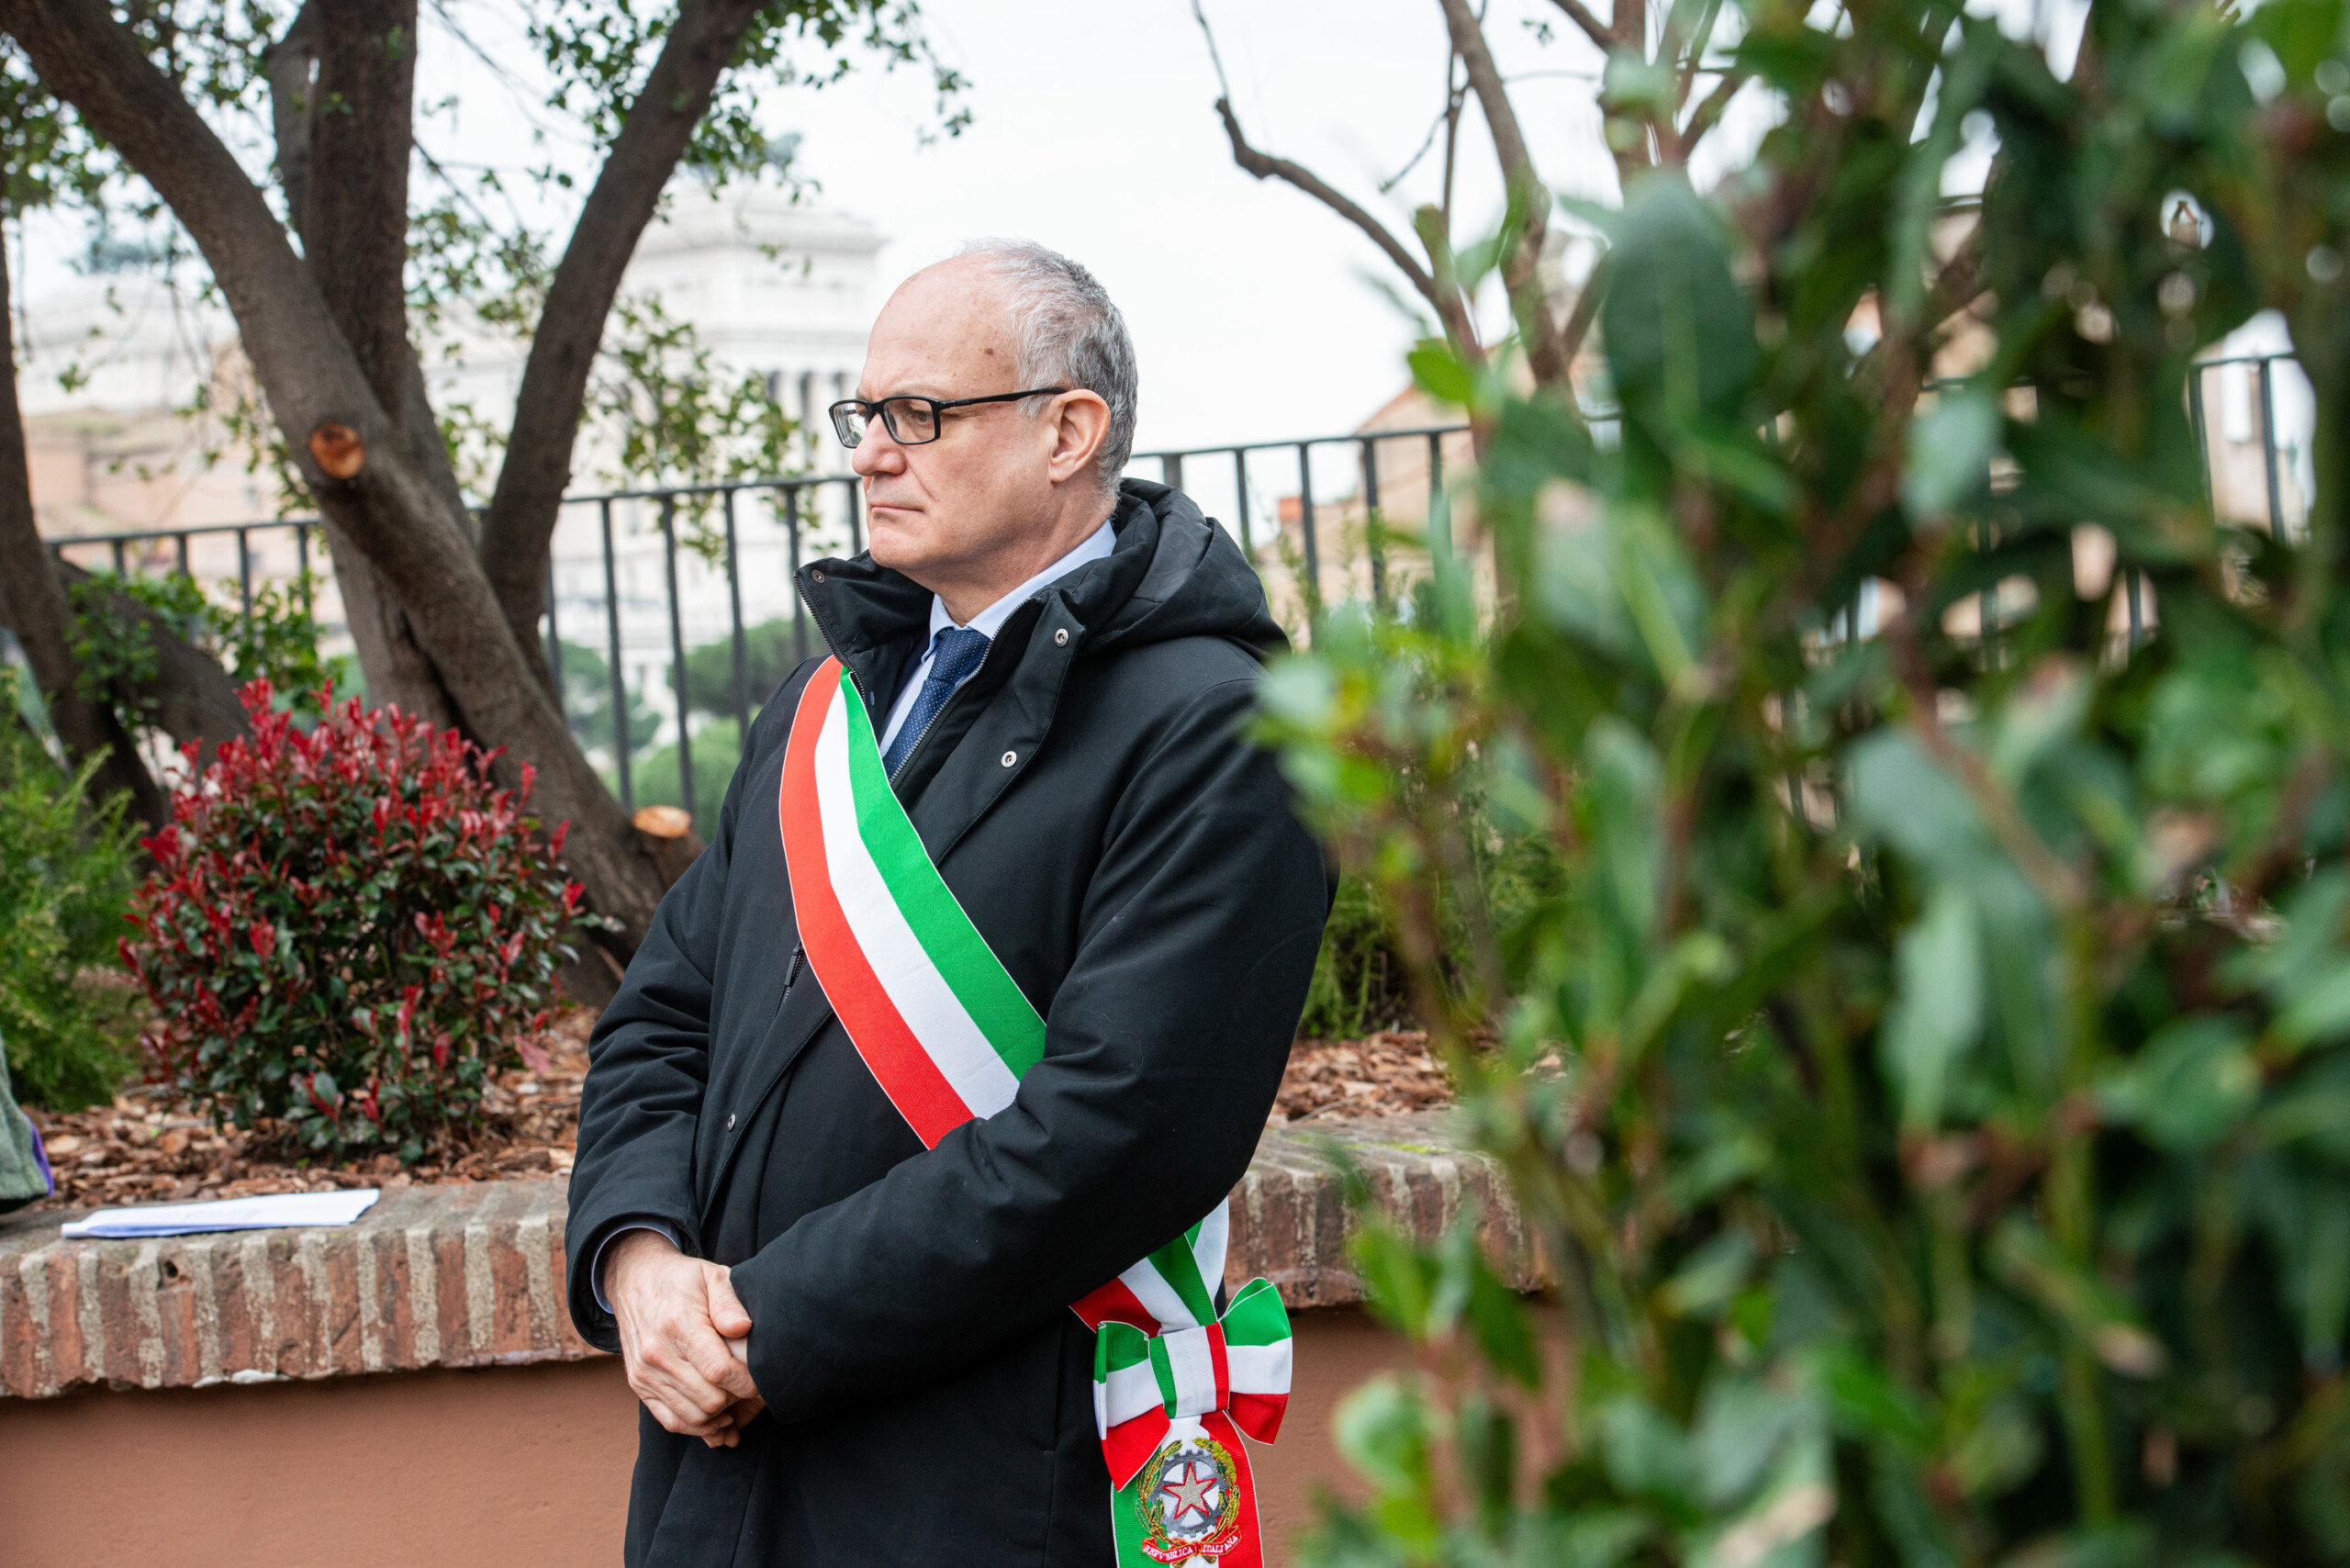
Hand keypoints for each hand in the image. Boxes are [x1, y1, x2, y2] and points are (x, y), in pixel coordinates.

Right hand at [604, 1230, 761, 1445]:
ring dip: (720, 1416)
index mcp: (678, 1324)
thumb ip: (729, 1301)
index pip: (718, 1370)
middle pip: (708, 1399)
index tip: (761, 1380)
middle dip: (737, 1399)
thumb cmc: (681, 1279)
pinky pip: (670, 1421)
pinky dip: (697, 1426)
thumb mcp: (710, 1275)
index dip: (746, 1382)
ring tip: (737, 1402)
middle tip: (750, 1389)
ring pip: (692, 1416)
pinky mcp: (639, 1385)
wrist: (634, 1280)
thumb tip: (744, 1328)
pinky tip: (717, 1418)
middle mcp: (657, 1353)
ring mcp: (645, 1373)